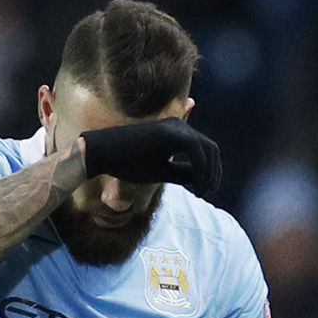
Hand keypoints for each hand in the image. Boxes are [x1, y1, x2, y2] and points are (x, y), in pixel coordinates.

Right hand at [80, 118, 221, 196]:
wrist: (104, 152)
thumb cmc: (128, 162)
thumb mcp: (161, 170)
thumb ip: (181, 172)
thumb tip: (201, 180)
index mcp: (177, 133)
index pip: (205, 150)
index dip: (211, 171)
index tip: (205, 190)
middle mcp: (179, 126)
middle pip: (211, 149)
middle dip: (214, 173)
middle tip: (208, 192)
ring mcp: (176, 126)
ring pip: (207, 149)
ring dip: (209, 172)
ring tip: (202, 191)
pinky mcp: (171, 132)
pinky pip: (196, 149)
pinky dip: (201, 167)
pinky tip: (196, 183)